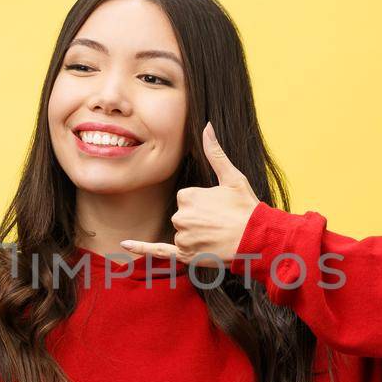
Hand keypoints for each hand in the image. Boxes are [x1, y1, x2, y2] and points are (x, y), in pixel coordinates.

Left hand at [119, 121, 259, 266]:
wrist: (257, 239)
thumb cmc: (246, 207)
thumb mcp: (232, 177)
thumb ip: (214, 153)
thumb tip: (207, 126)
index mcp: (188, 196)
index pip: (186, 198)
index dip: (203, 203)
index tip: (219, 207)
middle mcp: (181, 217)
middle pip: (182, 216)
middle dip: (199, 220)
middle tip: (220, 222)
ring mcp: (183, 238)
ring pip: (182, 233)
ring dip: (196, 235)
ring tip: (218, 235)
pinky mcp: (185, 255)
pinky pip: (158, 251)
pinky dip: (141, 248)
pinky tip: (124, 244)